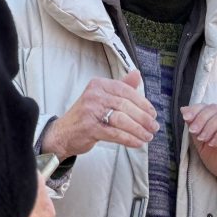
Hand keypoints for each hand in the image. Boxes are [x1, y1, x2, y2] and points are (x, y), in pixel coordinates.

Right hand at [41, 69, 156, 158]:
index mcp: (99, 84)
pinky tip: (137, 142)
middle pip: (126, 105)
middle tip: (154, 127)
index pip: (126, 91)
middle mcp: (94, 95)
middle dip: (144, 118)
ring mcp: (91, 111)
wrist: (63, 133)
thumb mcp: (102, 97)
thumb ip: (121, 86)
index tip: (153, 113)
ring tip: (148, 136)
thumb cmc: (86, 115)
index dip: (143, 103)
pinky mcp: (90, 128)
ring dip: (139, 130)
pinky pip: (115, 133)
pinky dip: (129, 139)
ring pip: (122, 120)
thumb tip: (137, 74)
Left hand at [182, 104, 216, 199]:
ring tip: (204, 140)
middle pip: (215, 108)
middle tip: (194, 132)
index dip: (196, 109)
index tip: (186, 117)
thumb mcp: (201, 145)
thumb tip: (184, 110)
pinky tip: (214, 144)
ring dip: (210, 126)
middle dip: (201, 118)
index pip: (207, 107)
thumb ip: (194, 129)